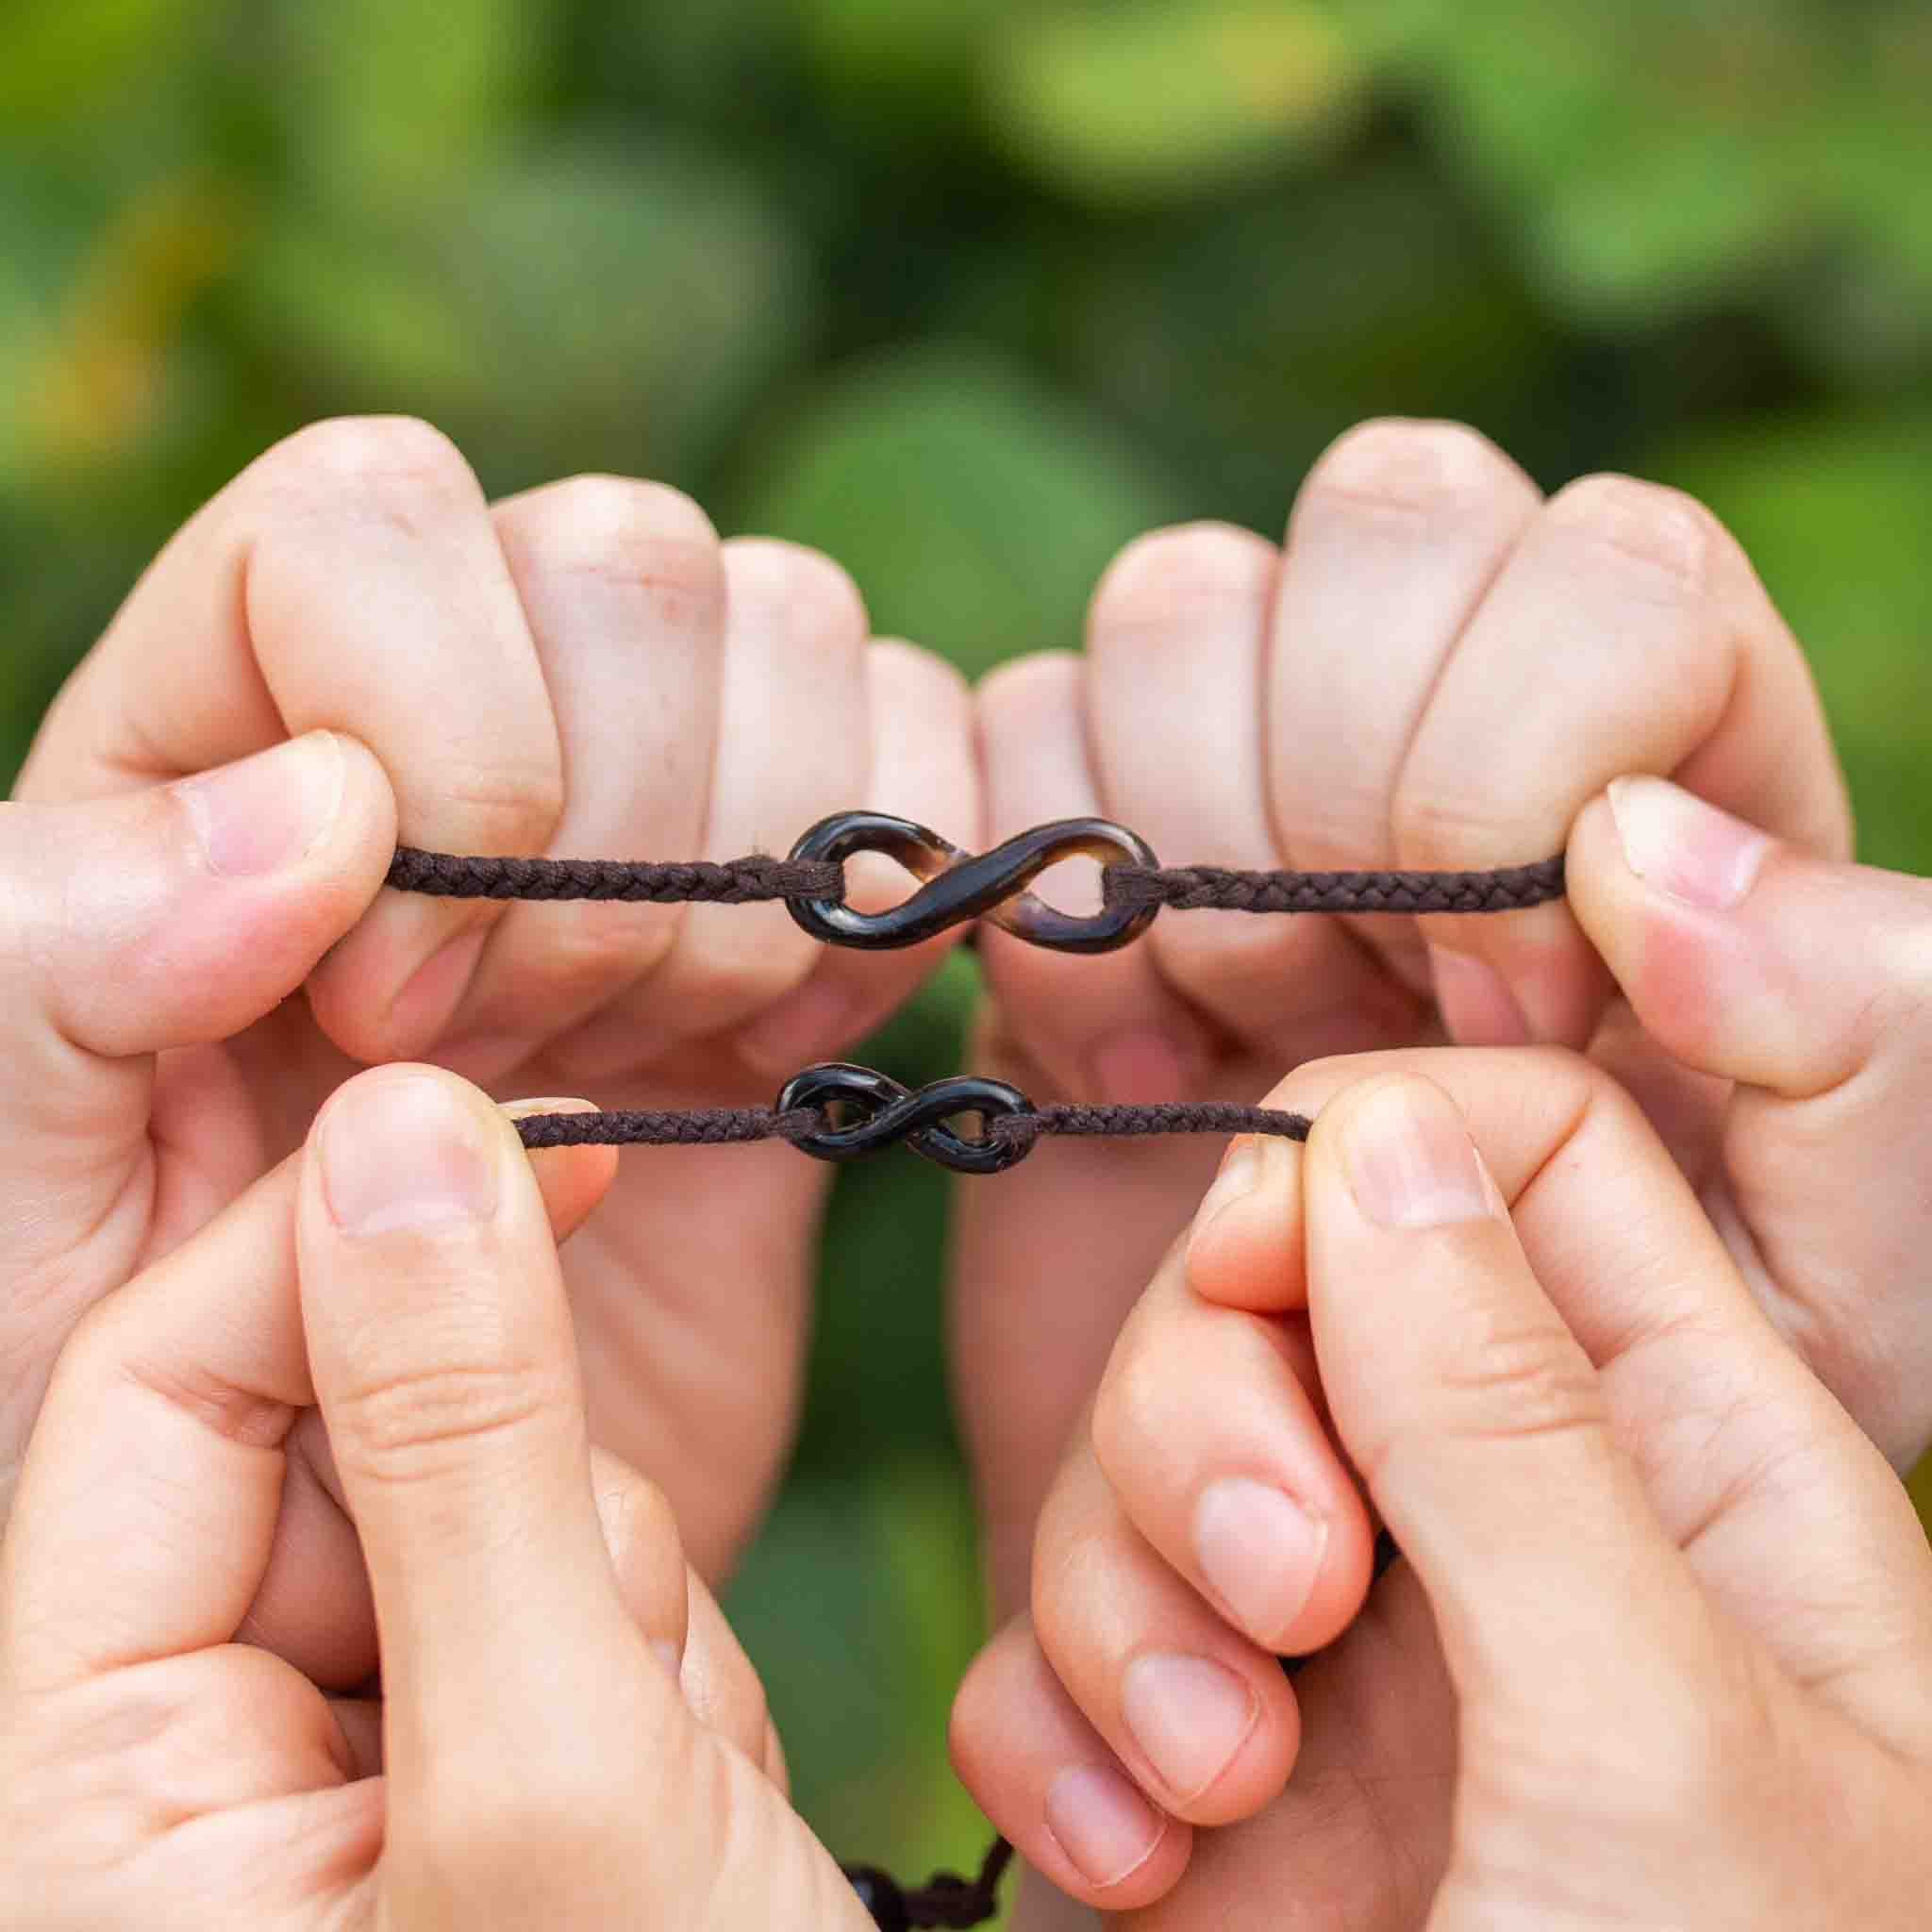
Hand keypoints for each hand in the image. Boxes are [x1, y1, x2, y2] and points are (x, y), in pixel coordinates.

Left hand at [0, 1065, 871, 1929]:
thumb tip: (408, 1135)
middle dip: (529, 1504)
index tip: (543, 1141)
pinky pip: (564, 1578)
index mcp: (74, 1787)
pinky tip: (680, 1812)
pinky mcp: (469, 1752)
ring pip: (488, 1495)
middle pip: (346, 1433)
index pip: (162, 1385)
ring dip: (614, 1602)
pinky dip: (652, 1657)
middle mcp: (171, 1759)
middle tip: (617, 1687)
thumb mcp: (555, 1776)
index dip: (351, 1244)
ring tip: (663, 1803)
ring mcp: (337, 1757)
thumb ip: (465, 1437)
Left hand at [3, 416, 976, 1634]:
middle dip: (615, 843)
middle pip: (625, 557)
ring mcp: (646, 806)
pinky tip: (774, 1051)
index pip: (371, 512)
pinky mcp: (799, 917)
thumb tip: (314, 809)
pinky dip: (894, 899)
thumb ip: (52, 955)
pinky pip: (928, 755)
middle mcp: (450, 722)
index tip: (392, 1003)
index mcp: (219, 734)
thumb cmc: (133, 1374)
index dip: (432, 734)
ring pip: (794, 624)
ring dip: (754, 875)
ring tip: (650, 1050)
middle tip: (527, 1047)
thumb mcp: (1, 1195)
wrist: (371, 1531)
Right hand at [949, 416, 1851, 1619]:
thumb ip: (1862, 1030)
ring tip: (1240, 1041)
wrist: (1398, 1458)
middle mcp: (1468, 697)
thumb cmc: (1652, 1360)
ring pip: (1179, 600)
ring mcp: (1257, 756)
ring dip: (1190, 846)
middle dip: (1347, 788)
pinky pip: (1011, 734)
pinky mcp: (1081, 844)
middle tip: (1362, 1018)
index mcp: (1686, 750)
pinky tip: (1127, 1070)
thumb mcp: (1851, 1252)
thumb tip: (1652, 846)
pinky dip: (1043, 905)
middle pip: (1390, 515)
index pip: (1612, 571)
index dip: (1525, 785)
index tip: (1512, 1023)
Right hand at [951, 1054, 1931, 1924]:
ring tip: (1220, 1777)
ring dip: (1127, 1588)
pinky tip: (1143, 1864)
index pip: (1514, 1155)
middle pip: (1281, 1280)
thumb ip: (1509, 1419)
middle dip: (1211, 1408)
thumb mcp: (1652, 1748)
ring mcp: (1342, 1649)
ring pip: (1144, 1450)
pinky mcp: (1196, 1768)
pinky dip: (1060, 1723)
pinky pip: (1057, 1634)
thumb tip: (1379, 1146)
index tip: (1263, 1273)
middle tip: (1279, 1594)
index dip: (1362, 1167)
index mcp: (1686, 1464)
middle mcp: (1503, 1522)